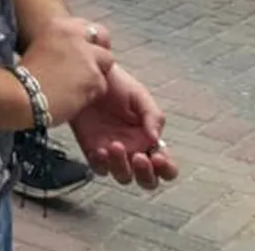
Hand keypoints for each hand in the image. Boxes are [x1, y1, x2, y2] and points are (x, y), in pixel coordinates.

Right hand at [20, 16, 113, 124]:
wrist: (22, 95)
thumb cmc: (26, 76)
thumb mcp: (41, 46)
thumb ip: (61, 44)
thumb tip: (75, 52)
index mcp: (60, 24)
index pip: (89, 26)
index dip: (91, 40)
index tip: (87, 52)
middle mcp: (75, 34)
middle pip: (103, 38)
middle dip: (100, 52)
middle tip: (93, 68)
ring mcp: (86, 55)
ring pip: (106, 64)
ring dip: (96, 76)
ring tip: (77, 88)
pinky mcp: (94, 77)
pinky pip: (102, 86)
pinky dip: (92, 94)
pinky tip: (75, 98)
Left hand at [71, 65, 178, 189]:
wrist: (88, 74)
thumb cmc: (116, 85)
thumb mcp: (139, 95)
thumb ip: (153, 116)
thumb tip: (156, 138)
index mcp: (149, 140)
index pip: (166, 166)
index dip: (166, 168)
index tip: (159, 158)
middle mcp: (134, 151)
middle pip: (147, 180)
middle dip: (146, 174)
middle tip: (140, 157)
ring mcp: (114, 154)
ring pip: (124, 176)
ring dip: (122, 166)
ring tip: (116, 145)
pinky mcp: (94, 152)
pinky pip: (100, 168)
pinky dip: (101, 163)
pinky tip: (100, 150)